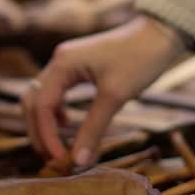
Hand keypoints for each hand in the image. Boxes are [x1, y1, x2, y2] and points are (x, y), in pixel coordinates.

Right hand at [22, 15, 188, 169]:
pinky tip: (68, 125)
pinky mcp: (77, 65)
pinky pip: (56, 91)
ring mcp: (66, 61)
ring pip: (41, 97)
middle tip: (52, 159)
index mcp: (63, 64)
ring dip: (45, 123)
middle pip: (33, 102)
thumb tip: (78, 161)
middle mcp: (59, 60)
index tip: (59, 160)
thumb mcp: (115, 97)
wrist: (161, 32)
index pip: (41, 106)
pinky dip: (56, 112)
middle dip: (39, 132)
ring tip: (57, 147)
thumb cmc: (140, 59)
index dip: (46, 136)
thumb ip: (93, 129)